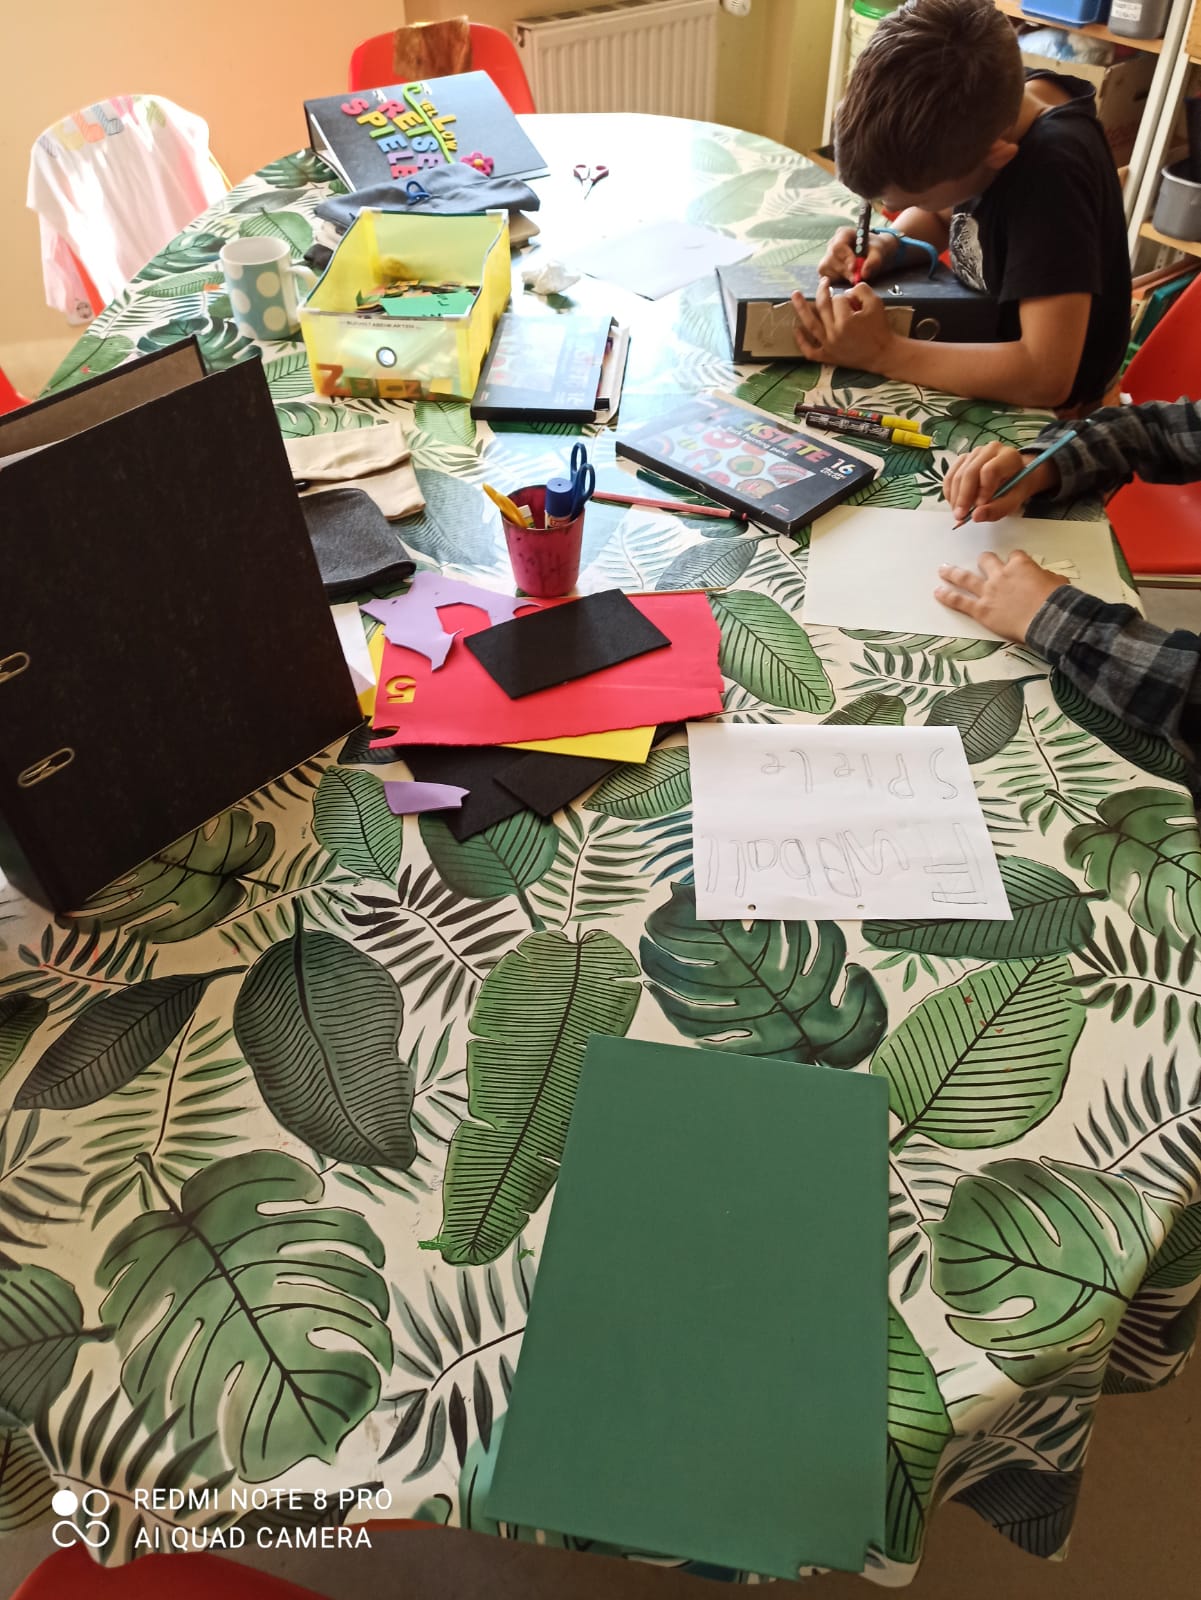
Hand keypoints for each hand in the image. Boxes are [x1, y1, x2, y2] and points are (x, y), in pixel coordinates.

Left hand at [791, 278, 895, 371]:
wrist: (883, 354)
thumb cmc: (880, 328)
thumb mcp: (876, 302)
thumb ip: (861, 289)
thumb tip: (846, 291)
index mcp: (846, 321)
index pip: (838, 299)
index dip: (846, 296)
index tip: (854, 301)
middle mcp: (834, 333)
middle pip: (823, 307)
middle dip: (822, 291)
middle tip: (823, 282)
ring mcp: (828, 346)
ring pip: (810, 324)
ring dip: (801, 308)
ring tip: (795, 295)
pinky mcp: (827, 357)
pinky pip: (810, 351)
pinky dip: (801, 341)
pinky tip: (796, 329)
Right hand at [818, 226, 896, 283]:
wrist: (872, 254)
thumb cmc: (874, 249)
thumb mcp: (878, 252)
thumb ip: (873, 261)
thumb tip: (864, 274)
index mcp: (844, 234)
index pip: (838, 246)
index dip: (845, 258)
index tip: (853, 268)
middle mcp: (832, 243)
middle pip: (831, 259)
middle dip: (844, 271)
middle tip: (856, 278)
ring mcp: (827, 255)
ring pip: (826, 268)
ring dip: (840, 276)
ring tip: (853, 276)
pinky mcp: (825, 267)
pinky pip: (825, 276)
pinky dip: (835, 280)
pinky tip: (846, 278)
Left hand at [934, 550, 1066, 642]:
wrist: (1048, 619)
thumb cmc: (1057, 601)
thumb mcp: (1057, 582)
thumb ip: (1046, 578)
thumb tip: (1046, 579)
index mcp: (1020, 565)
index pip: (1014, 556)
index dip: (1015, 560)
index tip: (1015, 564)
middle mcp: (1001, 575)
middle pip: (986, 560)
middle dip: (983, 560)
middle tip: (980, 561)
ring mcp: (988, 592)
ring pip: (966, 578)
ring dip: (952, 573)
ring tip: (943, 570)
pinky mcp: (981, 610)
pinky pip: (960, 601)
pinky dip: (947, 596)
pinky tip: (938, 592)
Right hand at [943, 441, 1059, 523]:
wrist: (1013, 477)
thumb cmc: (1015, 488)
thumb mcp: (1013, 501)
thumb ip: (998, 509)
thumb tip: (975, 516)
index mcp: (1008, 457)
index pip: (990, 470)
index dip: (982, 490)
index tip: (979, 507)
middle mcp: (990, 450)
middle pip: (970, 472)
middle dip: (963, 497)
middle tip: (961, 516)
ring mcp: (974, 453)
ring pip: (957, 475)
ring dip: (955, 498)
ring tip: (959, 514)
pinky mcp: (963, 459)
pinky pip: (950, 476)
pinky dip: (949, 492)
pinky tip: (954, 504)